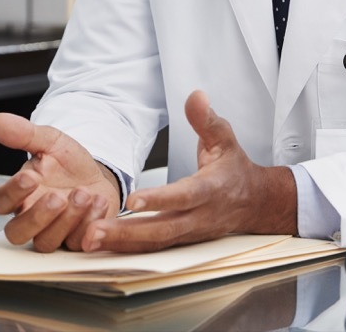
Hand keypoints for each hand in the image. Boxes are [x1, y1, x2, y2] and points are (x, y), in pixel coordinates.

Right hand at [0, 113, 120, 251]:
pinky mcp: (74, 241)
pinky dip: (88, 224)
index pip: (0, 201)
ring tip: (84, 193)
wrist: (99, 176)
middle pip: (17, 233)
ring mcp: (52, 233)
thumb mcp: (50, 141)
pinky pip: (76, 244)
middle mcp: (31, 217)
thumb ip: (24, 134)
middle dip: (37, 217)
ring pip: (46, 241)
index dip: (12, 193)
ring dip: (66, 220)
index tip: (30, 177)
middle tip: (57, 197)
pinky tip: (98, 203)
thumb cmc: (68, 163)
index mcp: (19, 194)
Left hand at [81, 90, 297, 252]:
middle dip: (128, 232)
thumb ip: (206, 120)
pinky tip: (101, 245)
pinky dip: (127, 250)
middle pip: (163, 229)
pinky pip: (153, 249)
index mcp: (210, 189)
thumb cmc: (234, 168)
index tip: (133, 200)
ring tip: (90, 240)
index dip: (160, 199)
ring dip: (121, 244)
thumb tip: (196, 96)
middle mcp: (199, 216)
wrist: (255, 203)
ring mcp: (189, 233)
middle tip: (95, 230)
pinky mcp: (180, 241)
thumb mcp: (225, 138)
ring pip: (154, 244)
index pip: (184, 196)